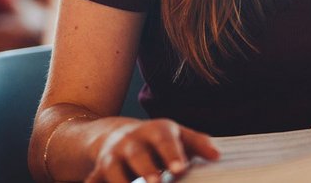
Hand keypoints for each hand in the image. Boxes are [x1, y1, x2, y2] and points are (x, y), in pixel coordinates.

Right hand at [86, 119, 218, 182]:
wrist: (116, 135)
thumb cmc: (157, 139)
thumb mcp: (177, 135)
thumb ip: (197, 143)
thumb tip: (217, 155)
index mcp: (154, 131)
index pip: (165, 140)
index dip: (172, 154)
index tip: (180, 169)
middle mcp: (131, 142)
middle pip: (138, 155)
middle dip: (146, 169)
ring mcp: (112, 157)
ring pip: (113, 170)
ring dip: (120, 182)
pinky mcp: (98, 172)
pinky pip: (93, 181)